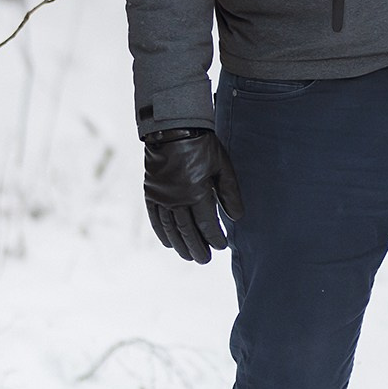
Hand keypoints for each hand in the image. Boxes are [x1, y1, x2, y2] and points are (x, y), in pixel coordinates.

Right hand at [143, 127, 243, 263]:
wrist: (174, 128)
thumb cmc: (203, 146)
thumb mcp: (223, 167)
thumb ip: (229, 194)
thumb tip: (236, 218)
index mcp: (196, 192)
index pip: (206, 224)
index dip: (214, 238)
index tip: (221, 247)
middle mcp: (176, 199)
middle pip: (187, 231)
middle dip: (197, 247)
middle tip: (205, 260)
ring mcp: (161, 196)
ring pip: (170, 228)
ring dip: (180, 245)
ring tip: (189, 257)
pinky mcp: (151, 192)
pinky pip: (155, 218)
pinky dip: (161, 232)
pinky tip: (168, 243)